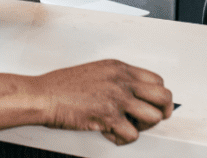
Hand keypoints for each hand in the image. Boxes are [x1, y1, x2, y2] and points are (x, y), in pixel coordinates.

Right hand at [0, 60, 172, 145]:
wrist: (42, 95)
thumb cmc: (61, 86)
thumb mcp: (95, 71)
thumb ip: (117, 79)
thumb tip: (132, 93)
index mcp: (119, 68)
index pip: (157, 80)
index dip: (159, 97)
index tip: (154, 106)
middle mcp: (122, 80)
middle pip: (163, 97)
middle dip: (161, 112)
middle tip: (147, 120)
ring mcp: (117, 97)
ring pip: (154, 117)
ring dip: (141, 127)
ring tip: (125, 126)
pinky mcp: (109, 116)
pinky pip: (132, 135)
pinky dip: (122, 139)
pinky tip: (109, 133)